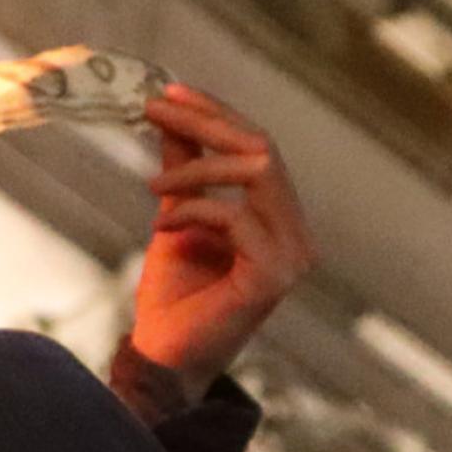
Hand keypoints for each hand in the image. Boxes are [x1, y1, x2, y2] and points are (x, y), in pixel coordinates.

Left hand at [127, 82, 317, 398]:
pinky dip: (193, 211)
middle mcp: (298, 236)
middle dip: (207, 123)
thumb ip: (184, 166)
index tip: (169, 92)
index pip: (260, 149)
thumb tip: (172, 113)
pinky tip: (161, 225)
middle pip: (263, 150)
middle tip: (154, 109)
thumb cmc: (174, 295)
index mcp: (281, 221)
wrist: (163, 358)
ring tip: (152, 187)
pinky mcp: (273, 277)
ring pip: (255, 174)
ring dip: (196, 167)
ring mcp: (293, 258)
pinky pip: (236, 217)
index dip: (218, 114)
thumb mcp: (177, 213)